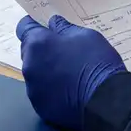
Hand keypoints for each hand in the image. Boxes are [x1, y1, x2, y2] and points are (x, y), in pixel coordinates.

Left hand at [16, 15, 125, 130]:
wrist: (107, 101)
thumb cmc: (97, 62)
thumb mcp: (86, 36)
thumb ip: (64, 28)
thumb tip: (53, 24)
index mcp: (37, 44)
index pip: (24, 28)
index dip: (33, 26)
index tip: (44, 28)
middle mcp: (29, 65)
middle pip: (29, 52)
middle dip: (41, 49)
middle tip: (62, 52)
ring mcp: (32, 88)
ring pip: (34, 73)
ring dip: (45, 70)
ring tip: (67, 74)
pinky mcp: (40, 106)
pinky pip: (41, 92)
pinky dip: (50, 89)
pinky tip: (68, 91)